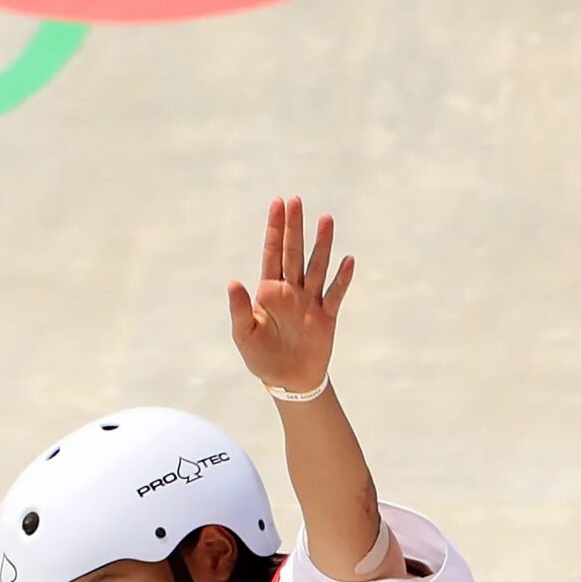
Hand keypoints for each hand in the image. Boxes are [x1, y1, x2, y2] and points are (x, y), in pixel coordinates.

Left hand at [228, 194, 356, 396]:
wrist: (288, 380)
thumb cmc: (261, 357)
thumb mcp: (244, 333)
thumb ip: (239, 308)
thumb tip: (232, 281)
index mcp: (269, 291)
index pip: (272, 253)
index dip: (274, 229)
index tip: (278, 203)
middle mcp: (291, 290)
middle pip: (294, 252)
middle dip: (295, 227)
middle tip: (296, 200)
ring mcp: (310, 301)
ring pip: (317, 266)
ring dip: (322, 244)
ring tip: (326, 219)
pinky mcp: (327, 316)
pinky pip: (335, 293)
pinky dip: (342, 278)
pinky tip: (348, 260)